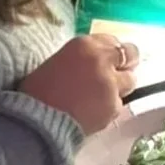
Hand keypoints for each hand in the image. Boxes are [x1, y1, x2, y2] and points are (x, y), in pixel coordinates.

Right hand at [20, 34, 137, 134]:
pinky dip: (109, 108)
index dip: (112, 52)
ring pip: (130, 81)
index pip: (113, 41)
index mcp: (85, 44)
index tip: (109, 60)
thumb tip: (101, 61)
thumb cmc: (37, 92)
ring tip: (100, 98)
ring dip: (120, 87)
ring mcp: (111, 83)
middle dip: (126, 63)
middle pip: (131, 54)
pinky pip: (119, 105)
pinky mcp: (114, 106)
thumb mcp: (60, 61)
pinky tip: (93, 114)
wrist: (34, 123)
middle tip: (117, 74)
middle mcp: (102, 59)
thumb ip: (85, 57)